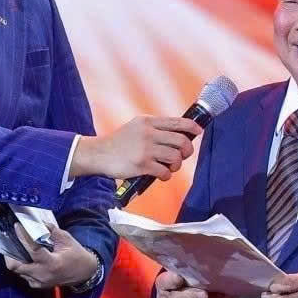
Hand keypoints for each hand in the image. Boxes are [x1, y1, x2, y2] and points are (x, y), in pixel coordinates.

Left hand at [4, 223, 98, 289]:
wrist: (84, 273)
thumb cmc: (76, 255)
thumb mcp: (67, 239)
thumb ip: (52, 231)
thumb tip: (38, 222)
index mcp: (52, 263)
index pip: (32, 249)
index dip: (23, 237)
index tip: (17, 226)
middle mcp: (43, 275)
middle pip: (16, 266)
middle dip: (10, 254)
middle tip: (11, 241)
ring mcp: (39, 282)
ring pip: (18, 271)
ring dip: (16, 259)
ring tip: (18, 247)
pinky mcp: (37, 285)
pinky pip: (24, 275)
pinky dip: (23, 266)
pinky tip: (27, 258)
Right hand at [71, 116, 202, 179]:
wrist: (99, 154)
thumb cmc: (120, 143)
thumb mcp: (136, 127)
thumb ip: (155, 128)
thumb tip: (179, 134)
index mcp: (148, 122)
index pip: (178, 122)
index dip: (192, 127)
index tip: (198, 132)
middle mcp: (148, 133)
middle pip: (181, 140)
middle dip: (187, 151)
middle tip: (181, 157)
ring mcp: (145, 149)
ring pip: (175, 157)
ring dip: (176, 165)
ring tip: (170, 168)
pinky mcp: (141, 164)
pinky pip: (164, 171)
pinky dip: (166, 175)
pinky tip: (161, 175)